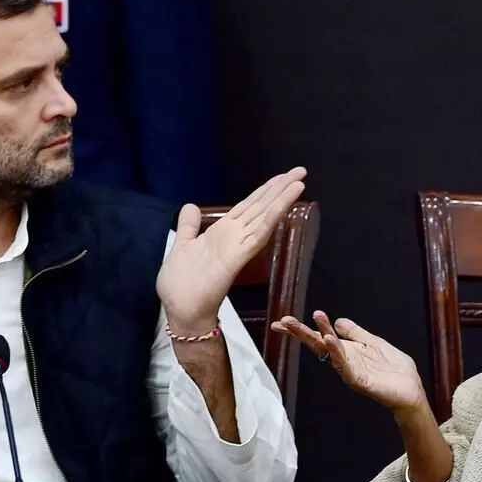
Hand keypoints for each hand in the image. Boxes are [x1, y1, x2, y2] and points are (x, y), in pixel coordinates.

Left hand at [157, 167, 305, 331]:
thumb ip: (189, 226)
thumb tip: (190, 206)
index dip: (265, 190)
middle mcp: (234, 236)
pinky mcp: (237, 257)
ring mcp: (238, 246)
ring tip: (299, 182)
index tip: (281, 176)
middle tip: (300, 171)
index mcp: (222, 232)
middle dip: (280, 188)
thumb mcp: (182, 245)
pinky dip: (271, 217)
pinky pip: (258, 234)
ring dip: (281, 198)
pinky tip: (283, 204)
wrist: (181, 310)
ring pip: (264, 216)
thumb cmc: (181, 284)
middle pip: (261, 206)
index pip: (248, 205)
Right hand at [271, 311, 426, 412]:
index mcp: (347, 350)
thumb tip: (338, 321)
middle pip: (318, 344)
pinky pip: (345, 366)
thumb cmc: (394, 370)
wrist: (411, 390)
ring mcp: (350, 371)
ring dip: (317, 337)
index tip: (283, 321)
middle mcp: (345, 360)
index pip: (320, 337)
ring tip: (305, 324)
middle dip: (301, 333)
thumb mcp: (374, 343)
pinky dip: (336, 353)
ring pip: (329, 353)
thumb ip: (356, 333)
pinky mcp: (360, 380)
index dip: (303, 329)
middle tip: (283, 322)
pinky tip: (330, 340)